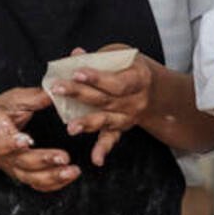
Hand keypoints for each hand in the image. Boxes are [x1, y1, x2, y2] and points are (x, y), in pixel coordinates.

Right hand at [0, 87, 78, 192]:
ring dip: (54, 176)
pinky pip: (39, 185)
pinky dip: (55, 184)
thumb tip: (54, 91)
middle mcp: (5, 155)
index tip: (25, 140)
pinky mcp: (25, 174)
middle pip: (23, 162)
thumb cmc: (1, 114)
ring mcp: (15, 167)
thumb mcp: (12, 100)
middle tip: (64, 157)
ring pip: (33, 178)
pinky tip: (70, 176)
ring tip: (73, 171)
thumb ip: (32, 98)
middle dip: (44, 160)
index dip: (11, 143)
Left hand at [53, 45, 153, 166]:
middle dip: (79, 94)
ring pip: (106, 120)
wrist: (156, 90)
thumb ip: (100, 57)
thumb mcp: (123, 55)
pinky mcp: (121, 128)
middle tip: (58, 89)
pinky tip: (96, 159)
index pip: (116, 81)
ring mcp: (128, 116)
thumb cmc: (134, 68)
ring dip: (87, 124)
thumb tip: (75, 55)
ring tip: (71, 128)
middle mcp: (135, 100)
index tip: (76, 73)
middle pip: (105, 99)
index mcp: (138, 78)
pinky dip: (103, 150)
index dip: (97, 78)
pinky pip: (112, 139)